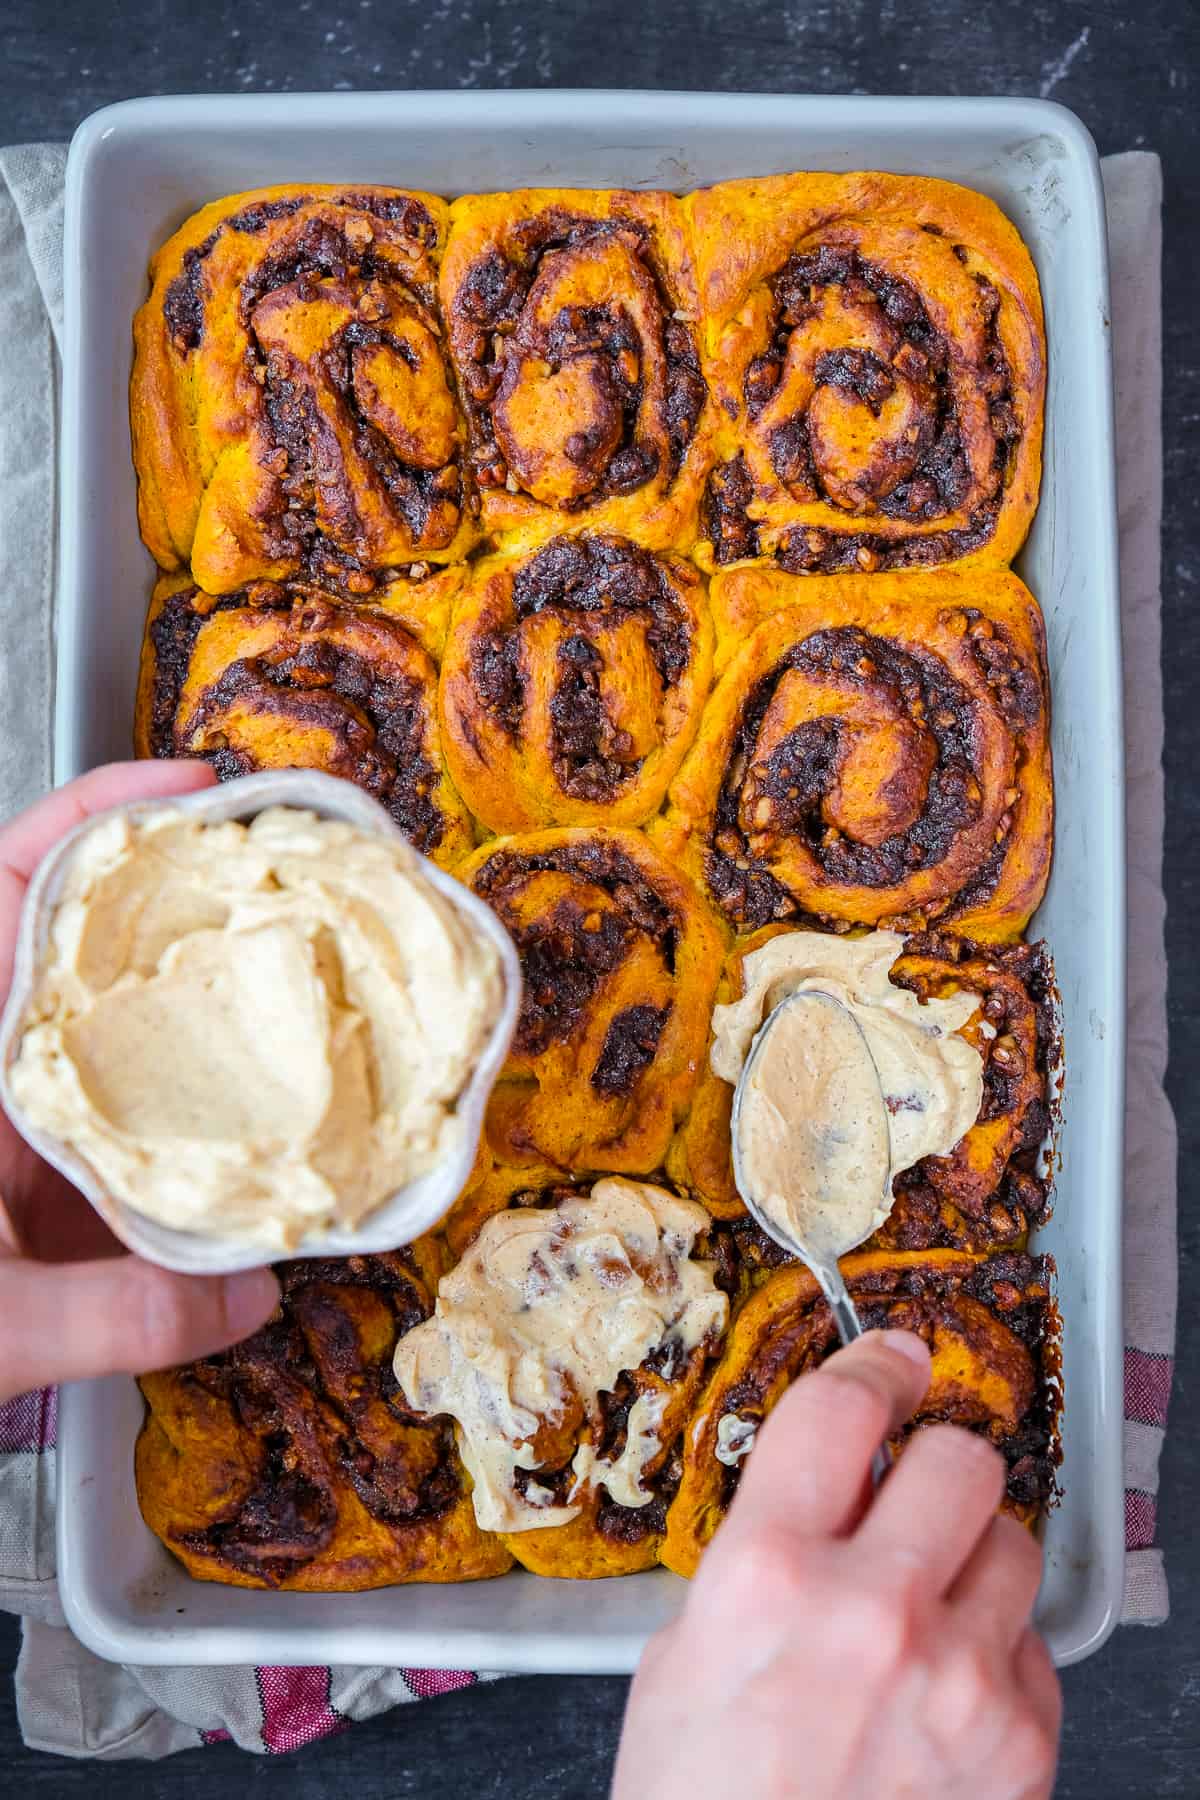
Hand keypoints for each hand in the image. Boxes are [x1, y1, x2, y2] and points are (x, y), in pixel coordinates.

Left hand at [0, 762, 279, 1403]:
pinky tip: (257, 1119)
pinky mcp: (43, 1179)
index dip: (100, 816)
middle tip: (286, 876)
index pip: (13, 887)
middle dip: (186, 894)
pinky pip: (136, 1113)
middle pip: (89, 938)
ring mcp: (21, 1120)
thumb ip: (112, 1311)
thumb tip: (245, 1294)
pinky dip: (198, 1103)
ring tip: (292, 979)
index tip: (192, 791)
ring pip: (121, 1024)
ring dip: (203, 1000)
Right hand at [614, 1331, 1060, 1799]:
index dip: (875, 1363)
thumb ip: (761, 1554)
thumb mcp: (685, 1653)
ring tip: (929, 1609)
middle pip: (960, 1459)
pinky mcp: (1018, 1746)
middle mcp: (872, 1610)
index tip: (894, 1357)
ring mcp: (958, 1680)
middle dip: (936, 1465)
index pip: (843, 1409)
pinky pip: (1034, 1650)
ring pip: (1015, 1543)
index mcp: (768, 1572)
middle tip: (913, 1493)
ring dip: (973, 1559)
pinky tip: (943, 1698)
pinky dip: (995, 1658)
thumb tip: (826, 1491)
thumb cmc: (700, 1799)